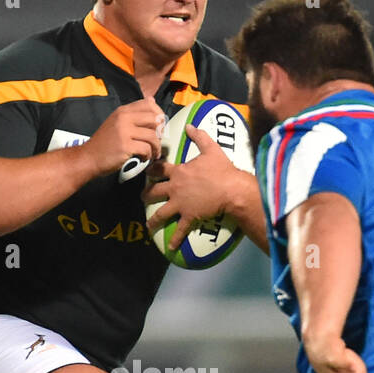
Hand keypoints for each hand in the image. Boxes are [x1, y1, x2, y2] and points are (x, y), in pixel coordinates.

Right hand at [82, 100, 164, 176]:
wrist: (88, 158)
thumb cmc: (104, 143)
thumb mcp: (117, 122)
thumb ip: (133, 113)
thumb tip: (152, 99)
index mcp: (123, 111)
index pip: (149, 104)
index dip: (159, 116)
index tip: (158, 127)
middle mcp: (124, 118)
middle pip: (155, 119)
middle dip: (161, 132)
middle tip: (157, 141)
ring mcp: (124, 131)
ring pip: (153, 136)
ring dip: (156, 147)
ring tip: (153, 153)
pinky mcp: (125, 146)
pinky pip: (146, 148)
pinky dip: (148, 155)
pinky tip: (143, 158)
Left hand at [143, 125, 236, 248]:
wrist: (232, 189)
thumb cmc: (222, 169)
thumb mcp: (211, 149)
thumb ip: (199, 136)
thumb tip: (190, 124)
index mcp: (179, 172)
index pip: (159, 169)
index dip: (150, 169)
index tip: (144, 171)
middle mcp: (175, 188)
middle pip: (154, 192)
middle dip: (146, 195)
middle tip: (141, 198)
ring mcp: (181, 204)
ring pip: (161, 213)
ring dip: (153, 220)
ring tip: (148, 225)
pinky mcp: (189, 216)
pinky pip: (180, 230)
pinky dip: (175, 240)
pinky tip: (170, 248)